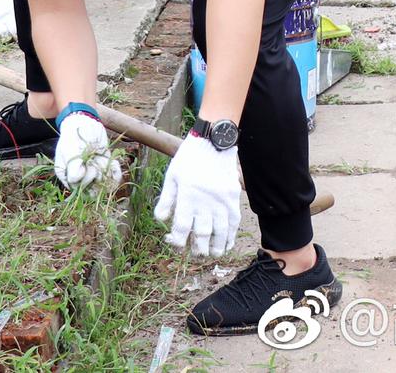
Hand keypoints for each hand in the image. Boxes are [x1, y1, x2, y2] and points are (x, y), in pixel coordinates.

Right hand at [53, 110, 118, 188]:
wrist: (85, 124)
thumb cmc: (73, 137)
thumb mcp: (70, 150)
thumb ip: (73, 166)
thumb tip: (77, 179)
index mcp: (67, 175)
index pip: (77, 186)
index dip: (84, 178)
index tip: (85, 165)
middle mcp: (80, 177)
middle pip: (91, 188)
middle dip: (95, 175)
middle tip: (94, 161)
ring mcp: (93, 173)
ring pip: (103, 185)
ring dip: (106, 173)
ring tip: (102, 161)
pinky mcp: (104, 168)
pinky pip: (113, 178)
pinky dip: (116, 173)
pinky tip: (114, 165)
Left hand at [154, 135, 241, 256]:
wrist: (213, 141)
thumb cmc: (189, 158)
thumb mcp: (172, 176)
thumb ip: (166, 199)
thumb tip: (161, 220)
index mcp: (187, 194)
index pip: (182, 226)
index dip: (178, 240)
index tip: (176, 244)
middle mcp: (204, 200)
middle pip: (202, 233)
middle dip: (198, 249)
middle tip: (196, 254)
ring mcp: (221, 199)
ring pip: (220, 231)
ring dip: (216, 246)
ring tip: (213, 254)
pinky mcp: (233, 196)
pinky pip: (234, 221)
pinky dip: (231, 234)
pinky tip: (228, 243)